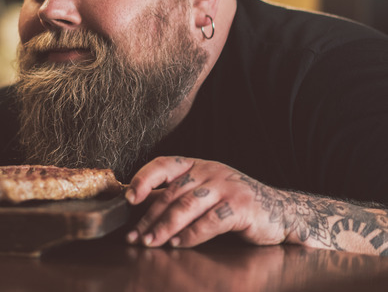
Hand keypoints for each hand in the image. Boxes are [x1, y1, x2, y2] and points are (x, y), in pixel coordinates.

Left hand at [124, 156, 287, 247]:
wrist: (280, 211)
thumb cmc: (234, 203)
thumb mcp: (204, 192)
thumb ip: (176, 197)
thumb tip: (138, 209)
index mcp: (197, 165)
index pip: (163, 164)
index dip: (143, 179)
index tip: (128, 199)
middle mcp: (210, 171)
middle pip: (171, 193)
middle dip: (149, 218)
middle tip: (135, 236)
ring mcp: (226, 187)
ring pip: (186, 206)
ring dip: (165, 228)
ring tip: (151, 242)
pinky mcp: (241, 206)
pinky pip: (209, 221)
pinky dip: (191, 235)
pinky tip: (179, 244)